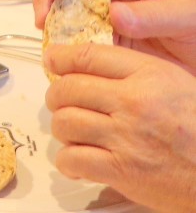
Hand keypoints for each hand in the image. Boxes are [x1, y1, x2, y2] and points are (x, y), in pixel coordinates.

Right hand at [35, 0, 195, 70]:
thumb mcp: (187, 17)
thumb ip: (154, 14)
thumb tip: (115, 14)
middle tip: (43, 19)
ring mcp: (104, 18)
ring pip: (64, 11)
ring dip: (52, 23)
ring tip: (52, 40)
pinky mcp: (103, 43)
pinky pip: (75, 40)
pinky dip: (64, 47)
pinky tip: (64, 56)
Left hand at [46, 42, 195, 210]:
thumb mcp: (174, 83)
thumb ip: (133, 71)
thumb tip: (86, 65)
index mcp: (149, 75)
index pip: (88, 56)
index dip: (60, 56)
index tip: (51, 60)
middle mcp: (134, 102)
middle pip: (68, 88)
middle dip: (57, 95)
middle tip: (61, 102)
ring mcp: (125, 137)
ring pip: (64, 123)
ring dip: (63, 129)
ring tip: (74, 133)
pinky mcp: (121, 170)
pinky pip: (72, 159)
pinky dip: (68, 161)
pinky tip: (78, 161)